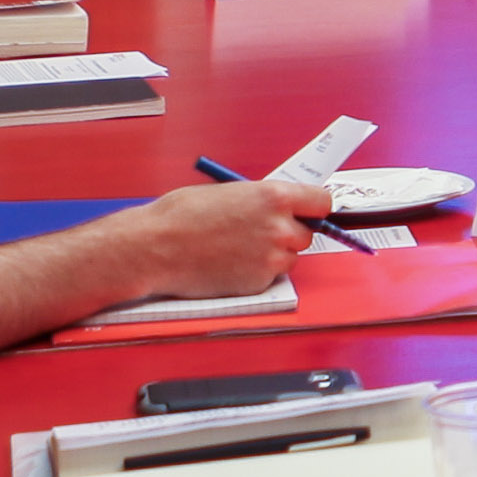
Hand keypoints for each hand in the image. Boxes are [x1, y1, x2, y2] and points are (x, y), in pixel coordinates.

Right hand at [103, 176, 323, 296]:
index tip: (309, 212)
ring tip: (237, 249)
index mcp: (274, 197)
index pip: (322, 202)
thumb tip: (277, 206)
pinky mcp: (258, 283)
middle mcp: (279, 227)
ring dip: (273, 256)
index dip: (314, 208)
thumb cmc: (180, 216)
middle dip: (288, 234)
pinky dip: (255, 274)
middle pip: (307, 233)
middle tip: (260, 233)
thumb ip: (260, 200)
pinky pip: (269, 278)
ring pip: (289, 258)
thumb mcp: (228, 193)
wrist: (154, 248)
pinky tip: (228, 265)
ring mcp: (271, 259)